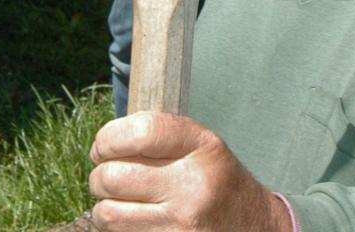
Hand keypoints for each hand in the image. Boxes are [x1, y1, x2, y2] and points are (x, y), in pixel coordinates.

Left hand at [87, 112, 290, 230]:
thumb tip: (102, 145)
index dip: (108, 138)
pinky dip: (117, 229)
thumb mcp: (202, 146)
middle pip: (113, 176)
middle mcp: (194, 186)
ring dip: (105, 207)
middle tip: (107, 176)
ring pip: (108, 213)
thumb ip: (158, 135)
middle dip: (99, 176)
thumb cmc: (215, 180)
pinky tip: (134, 221)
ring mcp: (182, 225)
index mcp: (202, 148)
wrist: (255, 228)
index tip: (103, 147)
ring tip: (118, 201)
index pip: (140, 132)